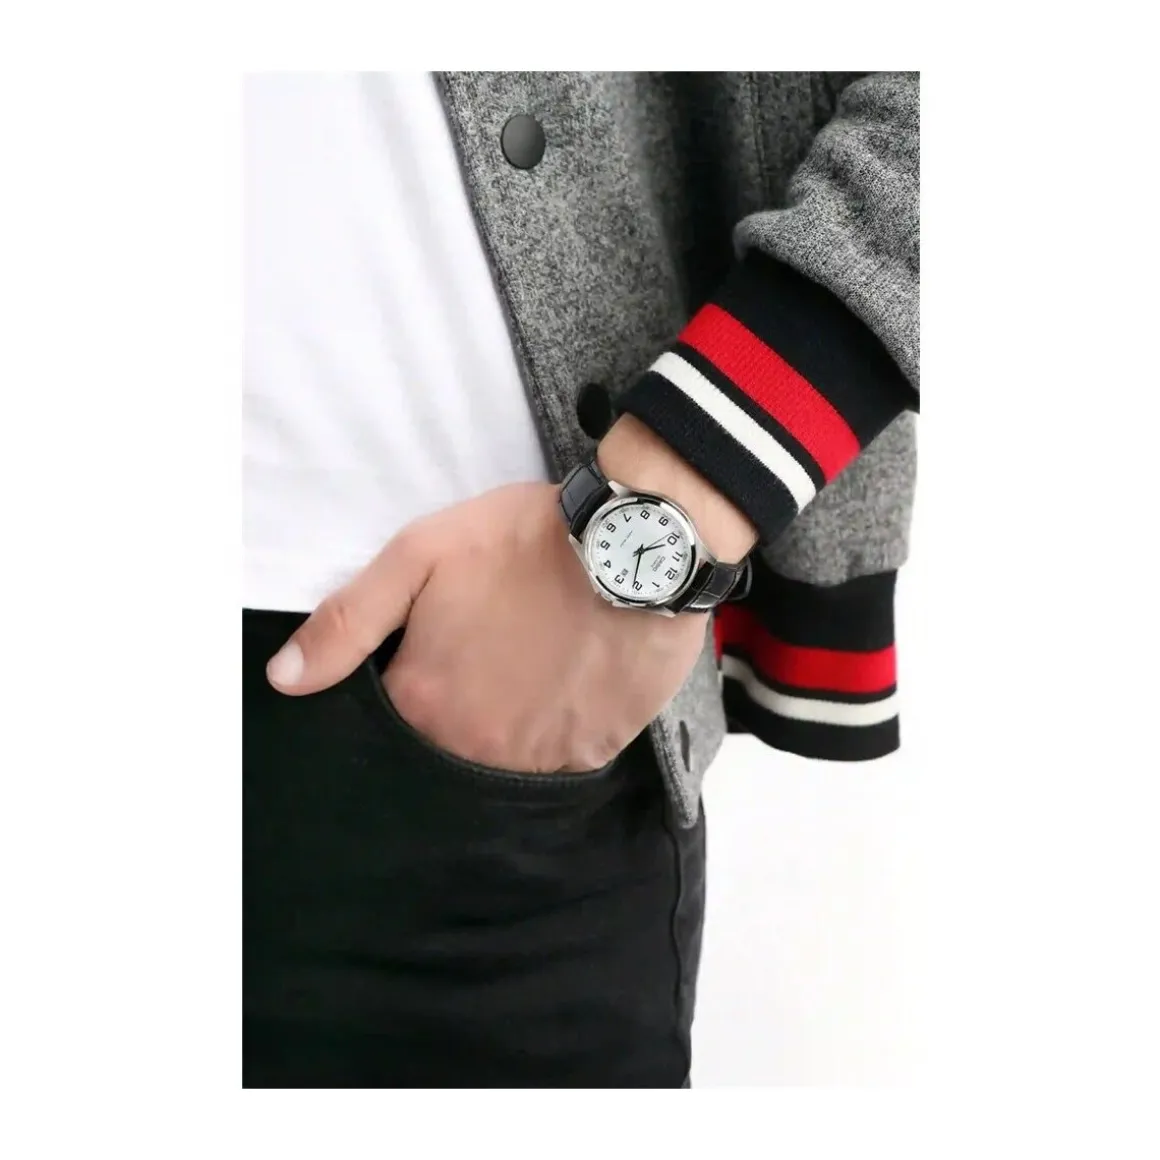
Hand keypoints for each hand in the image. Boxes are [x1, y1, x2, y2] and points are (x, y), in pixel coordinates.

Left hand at [266, 481, 710, 771]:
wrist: (638, 547)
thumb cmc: (525, 543)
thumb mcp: (420, 556)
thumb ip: (348, 621)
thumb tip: (283, 679)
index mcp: (423, 702)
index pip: (386, 724)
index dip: (404, 687)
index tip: (428, 656)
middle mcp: (471, 746)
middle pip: (442, 746)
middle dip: (454, 708)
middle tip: (484, 659)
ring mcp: (534, 757)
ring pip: (499, 757)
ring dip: (504, 722)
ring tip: (525, 668)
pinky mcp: (589, 753)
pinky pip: (556, 758)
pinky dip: (553, 729)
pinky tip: (562, 685)